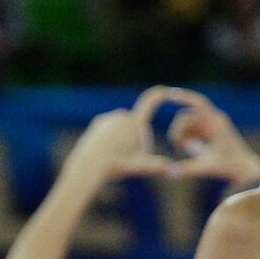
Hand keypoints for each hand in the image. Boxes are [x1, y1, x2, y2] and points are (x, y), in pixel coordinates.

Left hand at [62, 86, 184, 182]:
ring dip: (127, 136)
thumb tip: (172, 169)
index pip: (150, 101)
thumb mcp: (138, 166)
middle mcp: (121, 115)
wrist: (87, 166)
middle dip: (139, 136)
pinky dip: (114, 135)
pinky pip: (114, 125)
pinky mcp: (99, 120)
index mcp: (134, 122)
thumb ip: (157, 166)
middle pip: (139, 123)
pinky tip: (107, 147)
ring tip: (116, 153)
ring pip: (126, 125)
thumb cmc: (114, 167)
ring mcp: (109, 117)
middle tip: (130, 154)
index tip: (166, 89)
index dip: (160, 94)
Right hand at [164, 88, 259, 183]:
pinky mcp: (210, 131)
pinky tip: (188, 150)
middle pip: (186, 116)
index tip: (169, 94)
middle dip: (178, 131)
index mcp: (215, 123)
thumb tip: (169, 172)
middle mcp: (214, 120)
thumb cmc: (230, 167)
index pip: (198, 103)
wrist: (246, 169)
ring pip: (187, 123)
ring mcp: (212, 125)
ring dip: (181, 135)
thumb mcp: (207, 167)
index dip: (184, 97)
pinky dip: (186, 138)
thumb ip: (187, 169)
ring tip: (184, 151)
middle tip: (178, 148)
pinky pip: (191, 128)